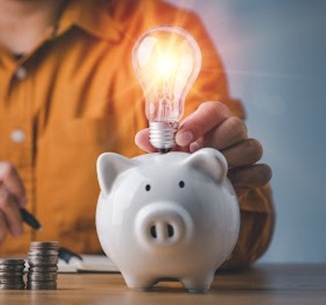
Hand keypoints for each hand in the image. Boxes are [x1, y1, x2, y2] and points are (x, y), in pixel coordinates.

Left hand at [135, 101, 271, 195]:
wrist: (200, 184)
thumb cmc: (184, 159)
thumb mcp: (168, 151)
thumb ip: (157, 144)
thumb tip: (142, 137)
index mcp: (211, 120)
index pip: (214, 110)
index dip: (199, 122)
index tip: (181, 138)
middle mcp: (232, 131)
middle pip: (237, 126)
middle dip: (216, 142)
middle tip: (196, 156)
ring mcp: (246, 151)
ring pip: (253, 147)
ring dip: (231, 160)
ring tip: (210, 171)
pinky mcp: (255, 172)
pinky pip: (262, 172)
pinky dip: (247, 179)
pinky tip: (226, 184)